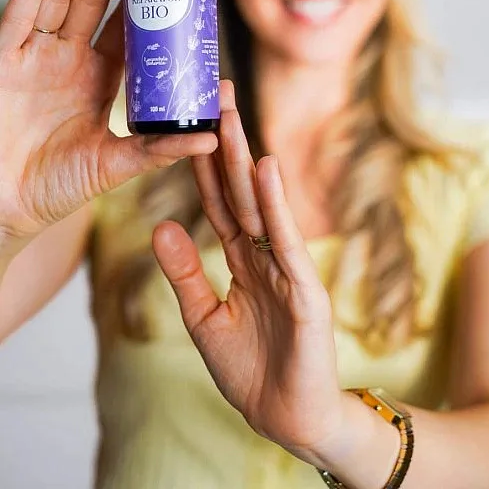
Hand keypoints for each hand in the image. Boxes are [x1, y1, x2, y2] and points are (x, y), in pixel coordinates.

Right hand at [0, 0, 216, 239]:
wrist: (4, 205)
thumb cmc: (56, 187)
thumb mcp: (115, 164)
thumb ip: (159, 149)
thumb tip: (213, 138)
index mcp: (100, 79)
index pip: (128, 28)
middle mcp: (70, 60)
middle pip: (95, 0)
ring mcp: (36, 56)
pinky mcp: (4, 60)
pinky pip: (19, 14)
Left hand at [153, 81, 346, 466]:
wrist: (287, 417)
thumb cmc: (250, 369)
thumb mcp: (203, 317)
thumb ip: (185, 272)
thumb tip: (160, 225)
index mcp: (242, 259)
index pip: (218, 201)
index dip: (203, 162)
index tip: (191, 121)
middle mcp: (265, 254)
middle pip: (241, 189)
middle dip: (227, 141)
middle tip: (217, 92)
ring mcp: (287, 268)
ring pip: (262, 205)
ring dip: (246, 158)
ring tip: (233, 114)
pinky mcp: (306, 290)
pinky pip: (286, 241)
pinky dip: (276, 206)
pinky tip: (265, 170)